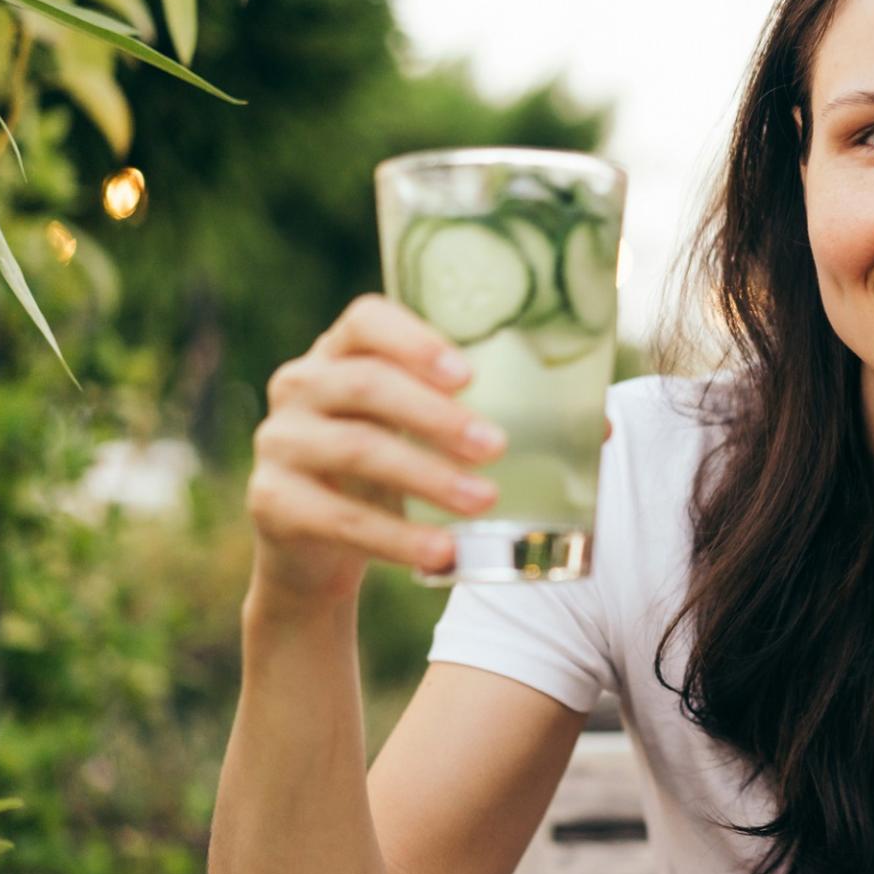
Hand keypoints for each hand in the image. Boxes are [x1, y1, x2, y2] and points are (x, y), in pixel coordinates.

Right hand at [245, 294, 505, 605]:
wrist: (318, 551)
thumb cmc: (390, 473)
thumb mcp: (427, 436)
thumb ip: (495, 418)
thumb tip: (602, 426)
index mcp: (342, 353)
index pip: (367, 320)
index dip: (415, 340)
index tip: (467, 374)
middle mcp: (301, 386)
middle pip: (366, 384)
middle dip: (436, 415)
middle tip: (497, 445)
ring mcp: (280, 442)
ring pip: (358, 449)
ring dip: (428, 476)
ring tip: (484, 501)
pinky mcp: (272, 502)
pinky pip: (339, 518)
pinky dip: (398, 538)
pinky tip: (443, 553)